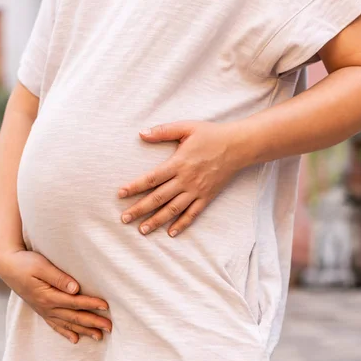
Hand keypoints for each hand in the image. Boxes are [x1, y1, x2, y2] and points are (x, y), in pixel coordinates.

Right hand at [0, 250, 111, 343]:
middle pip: (74, 316)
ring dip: (83, 330)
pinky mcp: (41, 309)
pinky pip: (55, 325)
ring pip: (67, 324)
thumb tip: (76, 288)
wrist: (7, 267)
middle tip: (109, 327)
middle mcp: (46, 306)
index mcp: (48, 295)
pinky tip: (75, 339)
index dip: (91, 304)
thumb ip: (59, 277)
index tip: (106, 306)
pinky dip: (66, 333)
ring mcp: (43, 310)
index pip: (75, 302)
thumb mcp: (41, 265)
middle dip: (92, 322)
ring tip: (99, 336)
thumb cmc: (25, 262)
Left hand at [118, 121, 243, 236]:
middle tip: (124, 219)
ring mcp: (197, 190)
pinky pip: (193, 214)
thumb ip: (163, 131)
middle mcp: (186, 180)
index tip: (120, 194)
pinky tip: (170, 233)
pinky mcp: (207, 197)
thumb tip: (141, 134)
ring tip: (142, 230)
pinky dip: (182, 224)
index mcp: (178, 163)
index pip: (151, 178)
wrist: (239, 146)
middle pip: (158, 198)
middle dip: (140, 209)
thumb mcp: (186, 127)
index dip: (135, 186)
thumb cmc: (211, 135)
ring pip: (173, 209)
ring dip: (156, 220)